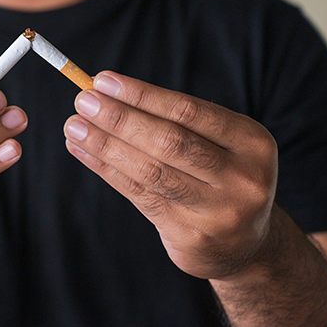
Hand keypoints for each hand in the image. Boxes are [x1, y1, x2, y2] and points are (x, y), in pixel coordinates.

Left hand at [63, 71, 278, 278]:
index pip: (188, 111)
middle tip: (82, 101)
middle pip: (169, 142)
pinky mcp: (191, 237)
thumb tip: (107, 93)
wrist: (245, 245)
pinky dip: (108, 171)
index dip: (142, 95)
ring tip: (74, 127)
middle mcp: (242, 177)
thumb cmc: (221, 177)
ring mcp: (218, 212)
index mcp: (252, 142)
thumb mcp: (220, 144)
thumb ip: (175, 121)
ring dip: (106, 145)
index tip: (103, 81)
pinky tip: (84, 153)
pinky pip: (140, 196)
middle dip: (120, 119)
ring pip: (151, 172)